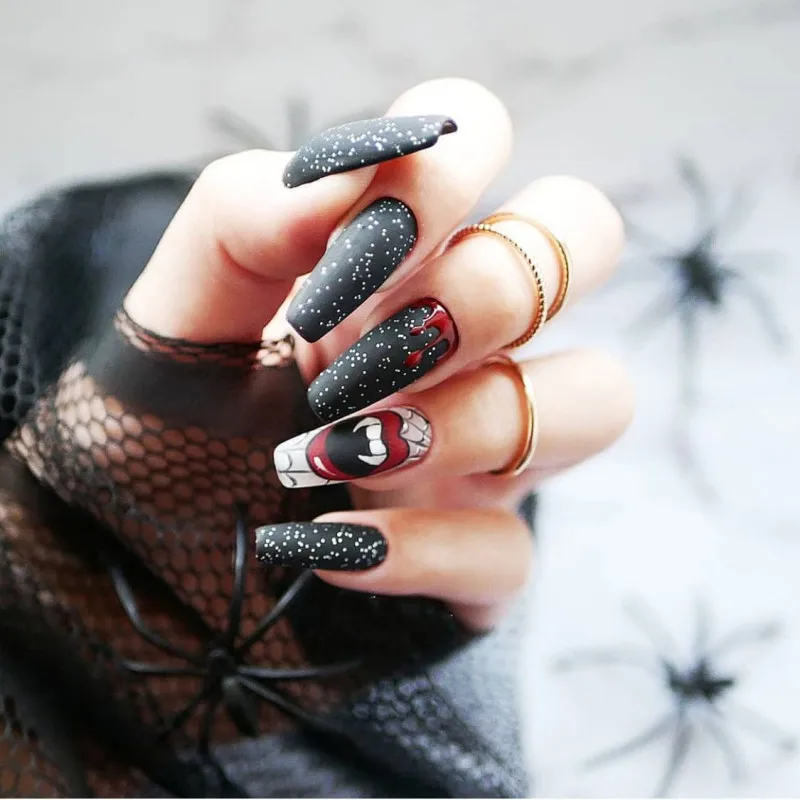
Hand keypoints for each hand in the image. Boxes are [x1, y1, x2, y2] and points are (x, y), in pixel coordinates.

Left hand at [125, 78, 633, 629]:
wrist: (140, 572)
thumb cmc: (159, 432)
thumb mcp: (176, 315)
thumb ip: (242, 220)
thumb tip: (358, 166)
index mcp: (388, 261)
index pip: (480, 135)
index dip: (441, 176)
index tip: (344, 261)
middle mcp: (457, 340)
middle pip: (587, 238)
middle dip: (488, 294)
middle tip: (363, 358)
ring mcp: (483, 453)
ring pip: (598, 399)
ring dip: (467, 426)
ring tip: (343, 457)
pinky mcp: (477, 562)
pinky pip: (512, 554)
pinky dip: (416, 552)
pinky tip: (324, 546)